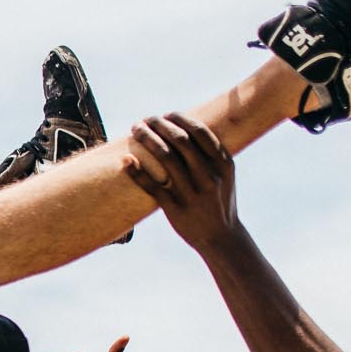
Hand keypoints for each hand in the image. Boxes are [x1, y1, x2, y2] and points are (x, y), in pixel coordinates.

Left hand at [120, 113, 241, 252]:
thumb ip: (211, 154)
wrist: (221, 237)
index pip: (200, 132)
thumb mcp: (224, 176)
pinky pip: (152, 186)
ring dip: (147, 138)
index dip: (180, 119)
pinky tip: (126, 159)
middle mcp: (209, 176)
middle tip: (146, 119)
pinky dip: (137, 171)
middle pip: (180, 141)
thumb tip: (186, 127)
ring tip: (135, 129)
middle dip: (160, 124)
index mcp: (223, 165)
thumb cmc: (219, 200)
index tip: (166, 114)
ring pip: (165, 158)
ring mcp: (192, 193)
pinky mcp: (175, 208)